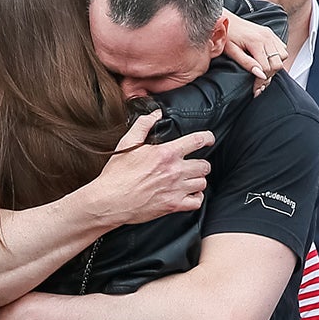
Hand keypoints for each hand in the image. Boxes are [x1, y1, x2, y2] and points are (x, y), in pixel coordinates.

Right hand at [93, 112, 210, 226]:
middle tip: (192, 164)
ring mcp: (175, 189)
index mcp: (166, 154)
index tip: (208, 139)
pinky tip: (188, 194)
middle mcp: (174, 171)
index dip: (207, 138)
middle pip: (204, 165)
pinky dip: (196, 198)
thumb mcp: (127, 144)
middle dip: (200, 164)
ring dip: (197, 180)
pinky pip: (197, 202)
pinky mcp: (173, 205)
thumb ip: (143, 125)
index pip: (198, 140)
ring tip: (189, 180)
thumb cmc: (116, 175)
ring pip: (202, 182)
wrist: (109, 201)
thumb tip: (155, 114)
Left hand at [222, 12, 287, 88]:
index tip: (255, 89)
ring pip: (283, 56)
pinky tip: (267, 62)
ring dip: (275, 67)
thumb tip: (260, 75)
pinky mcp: (271, 34)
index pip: (266, 67)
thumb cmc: (226, 36)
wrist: (225, 20)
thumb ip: (246, 63)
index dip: (261, 81)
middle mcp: (267, 37)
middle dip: (269, 76)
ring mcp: (270, 34)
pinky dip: (277, 58)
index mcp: (256, 42)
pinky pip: (282, 48)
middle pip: (277, 64)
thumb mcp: (232, 52)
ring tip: (262, 74)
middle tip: (258, 85)